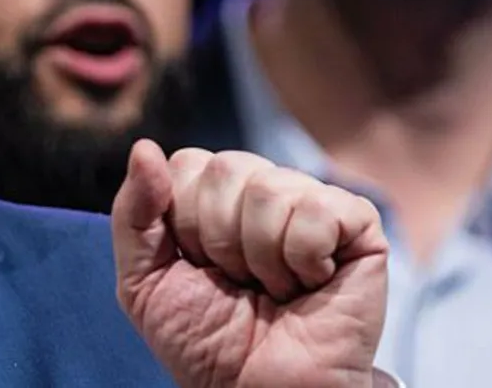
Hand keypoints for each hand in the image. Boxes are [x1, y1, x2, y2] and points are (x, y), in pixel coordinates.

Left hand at [112, 140, 388, 387]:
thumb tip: (144, 147)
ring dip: (260, 257)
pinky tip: (311, 283)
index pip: (187, 163)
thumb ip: (133, 213)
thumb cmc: (207, 344)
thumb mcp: (144, 281)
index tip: (199, 268)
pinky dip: (303, 258)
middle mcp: (265, 190)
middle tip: (238, 283)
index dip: (183, 223)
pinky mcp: (358, 226)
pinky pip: (317, 209)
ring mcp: (313, 203)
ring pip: (269, 188)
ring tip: (275, 290)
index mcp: (216, 196)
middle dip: (218, 239)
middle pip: (226, 168)